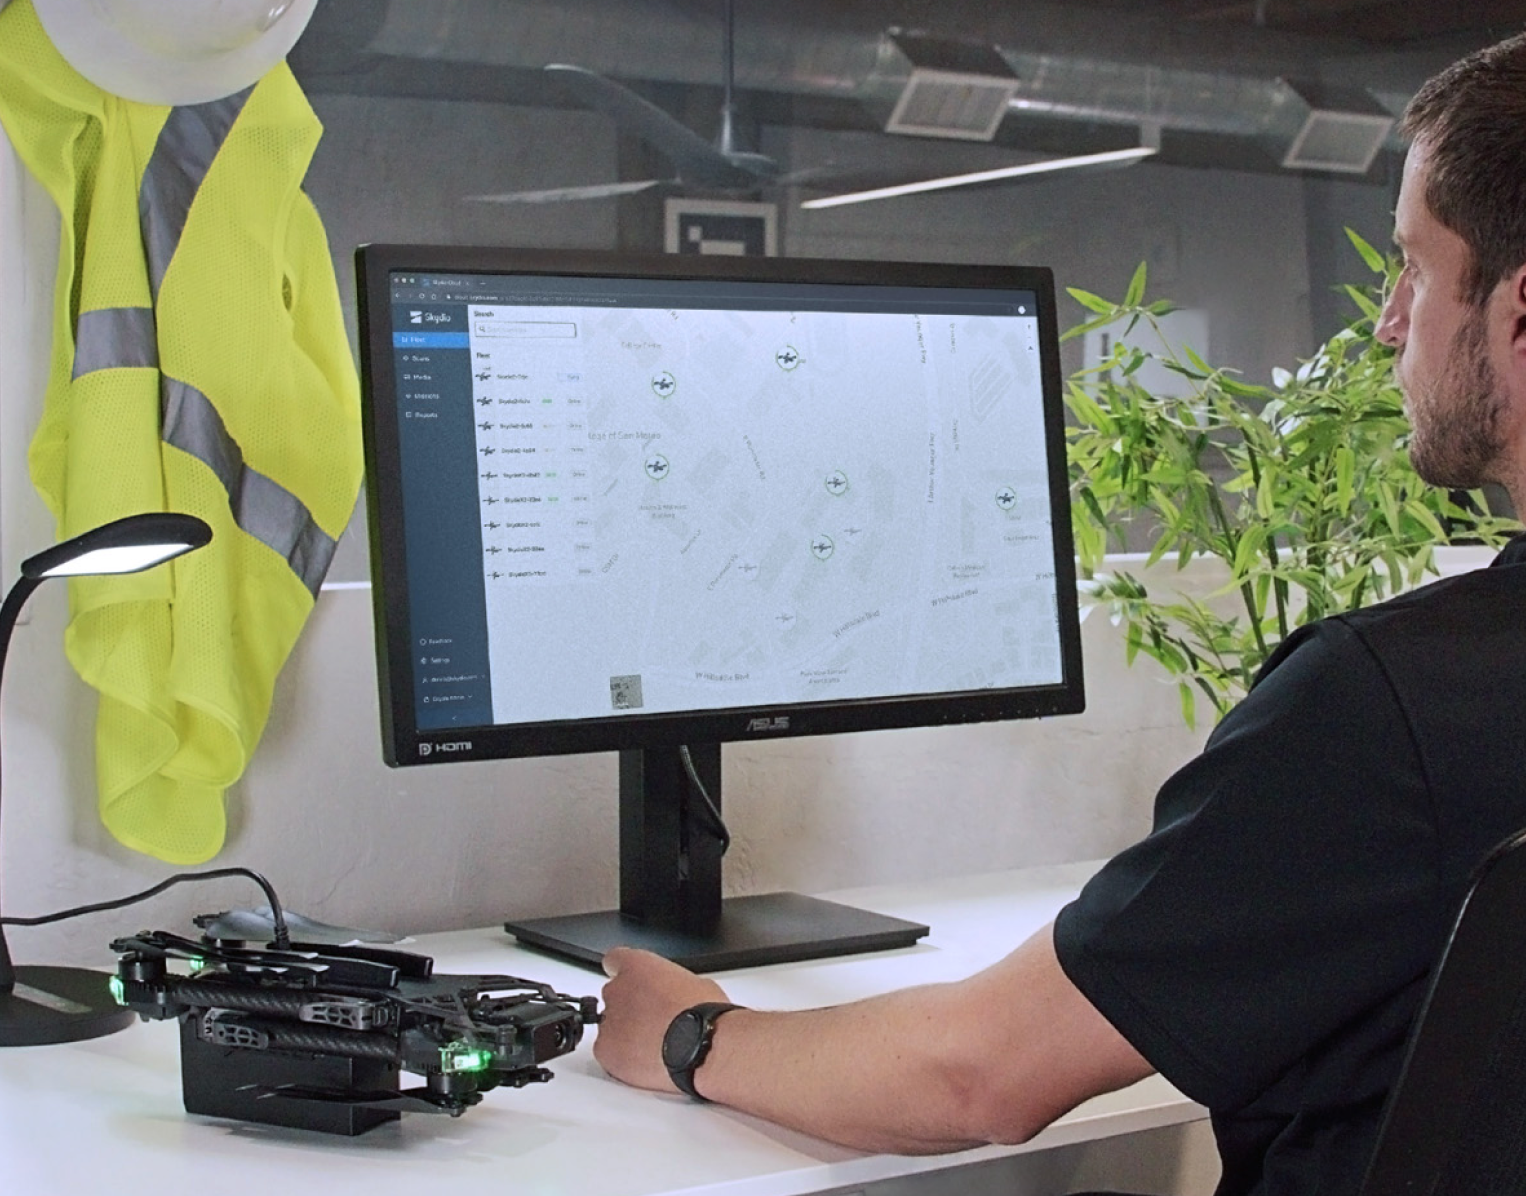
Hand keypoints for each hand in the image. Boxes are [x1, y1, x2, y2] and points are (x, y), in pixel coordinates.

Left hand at [593, 947, 730, 1092]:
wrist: (701, 1046)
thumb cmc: (702, 1013)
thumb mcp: (695, 983)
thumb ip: (672, 984)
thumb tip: (677, 997)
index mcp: (636, 965)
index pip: (614, 960)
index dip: (626, 975)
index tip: (635, 984)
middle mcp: (616, 989)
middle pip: (614, 996)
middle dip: (630, 1008)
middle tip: (655, 1022)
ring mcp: (609, 1021)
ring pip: (610, 1027)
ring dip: (626, 1034)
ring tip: (655, 1046)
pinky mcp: (606, 1051)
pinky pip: (608, 1053)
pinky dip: (622, 1059)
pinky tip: (646, 1061)